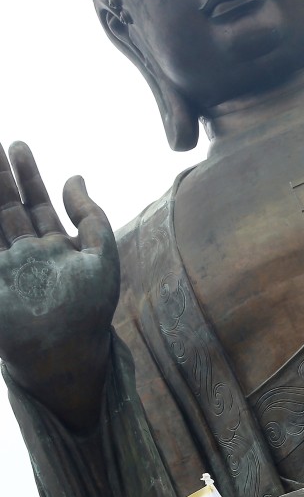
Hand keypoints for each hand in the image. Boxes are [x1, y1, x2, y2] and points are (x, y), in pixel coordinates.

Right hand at [0, 142, 118, 428]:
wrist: (69, 353)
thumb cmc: (91, 308)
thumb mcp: (101, 254)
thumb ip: (90, 215)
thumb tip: (74, 175)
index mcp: (53, 245)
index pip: (36, 202)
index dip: (28, 174)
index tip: (17, 144)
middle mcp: (25, 253)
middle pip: (6, 207)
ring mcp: (4, 268)